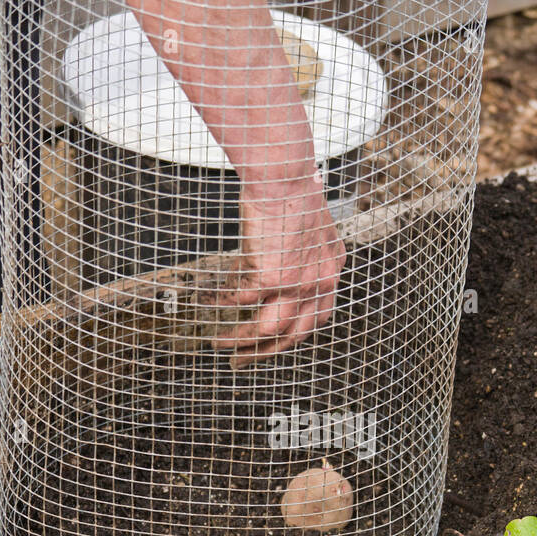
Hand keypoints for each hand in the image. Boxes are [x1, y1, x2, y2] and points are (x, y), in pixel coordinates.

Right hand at [213, 184, 345, 367]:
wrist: (284, 174)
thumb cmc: (292, 189)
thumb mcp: (310, 227)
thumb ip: (303, 252)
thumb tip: (280, 264)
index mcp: (331, 268)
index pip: (318, 315)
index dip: (295, 333)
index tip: (275, 342)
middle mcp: (319, 282)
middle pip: (293, 334)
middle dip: (265, 352)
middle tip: (243, 361)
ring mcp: (296, 283)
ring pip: (264, 329)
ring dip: (239, 340)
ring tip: (219, 343)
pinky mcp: (269, 276)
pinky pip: (236, 297)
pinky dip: (218, 300)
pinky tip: (204, 299)